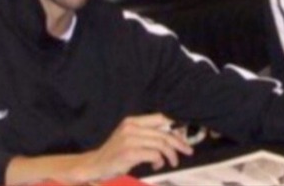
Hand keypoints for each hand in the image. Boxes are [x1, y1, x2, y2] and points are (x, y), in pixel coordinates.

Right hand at [76, 113, 193, 180]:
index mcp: (133, 121)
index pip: (161, 118)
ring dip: (171, 155)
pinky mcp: (129, 152)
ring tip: (172, 162)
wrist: (95, 165)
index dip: (176, 126)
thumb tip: (175, 136)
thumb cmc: (117, 154)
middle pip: (164, 133)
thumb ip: (149, 135)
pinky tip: (157, 165)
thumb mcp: (132, 138)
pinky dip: (160, 161)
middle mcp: (131, 127)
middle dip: (179, 143)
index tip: (185, 136)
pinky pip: (154, 154)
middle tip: (188, 151)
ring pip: (161, 144)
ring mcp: (129, 139)